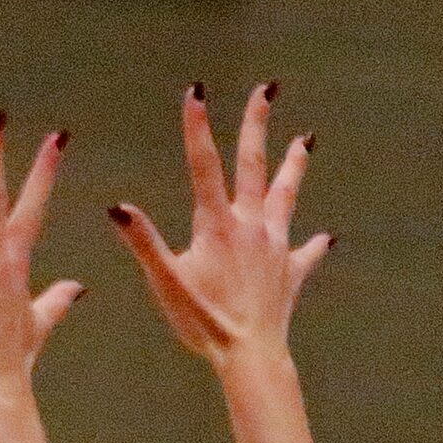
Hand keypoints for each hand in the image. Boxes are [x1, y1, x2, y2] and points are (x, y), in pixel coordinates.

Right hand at [109, 84, 330, 367]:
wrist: (250, 352)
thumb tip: (118, 207)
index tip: (196, 92)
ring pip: (288, 196)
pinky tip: (323, 238)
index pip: (204, 165)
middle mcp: (252, 226)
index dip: (198, 128)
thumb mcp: (165, 281)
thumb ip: (144, 242)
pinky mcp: (292, 271)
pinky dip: (313, 244)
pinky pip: (306, 252)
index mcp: (218, 225)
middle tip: (267, 90)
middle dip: (258, 124)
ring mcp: (276, 246)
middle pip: (256, 165)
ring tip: (306, 139)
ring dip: (296, 165)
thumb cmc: (204, 321)